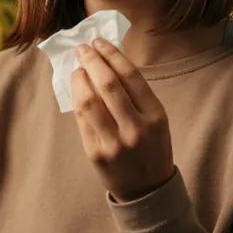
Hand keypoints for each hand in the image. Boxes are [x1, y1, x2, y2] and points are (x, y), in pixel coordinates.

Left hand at [71, 38, 175, 202]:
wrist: (146, 190)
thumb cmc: (151, 148)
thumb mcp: (156, 121)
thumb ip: (136, 96)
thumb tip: (106, 63)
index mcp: (155, 116)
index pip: (131, 76)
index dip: (112, 55)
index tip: (99, 42)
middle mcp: (136, 128)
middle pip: (108, 85)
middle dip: (92, 61)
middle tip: (83, 49)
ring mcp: (114, 143)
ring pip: (90, 102)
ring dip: (80, 80)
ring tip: (77, 69)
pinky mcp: (95, 154)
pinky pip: (82, 121)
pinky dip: (77, 101)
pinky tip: (77, 90)